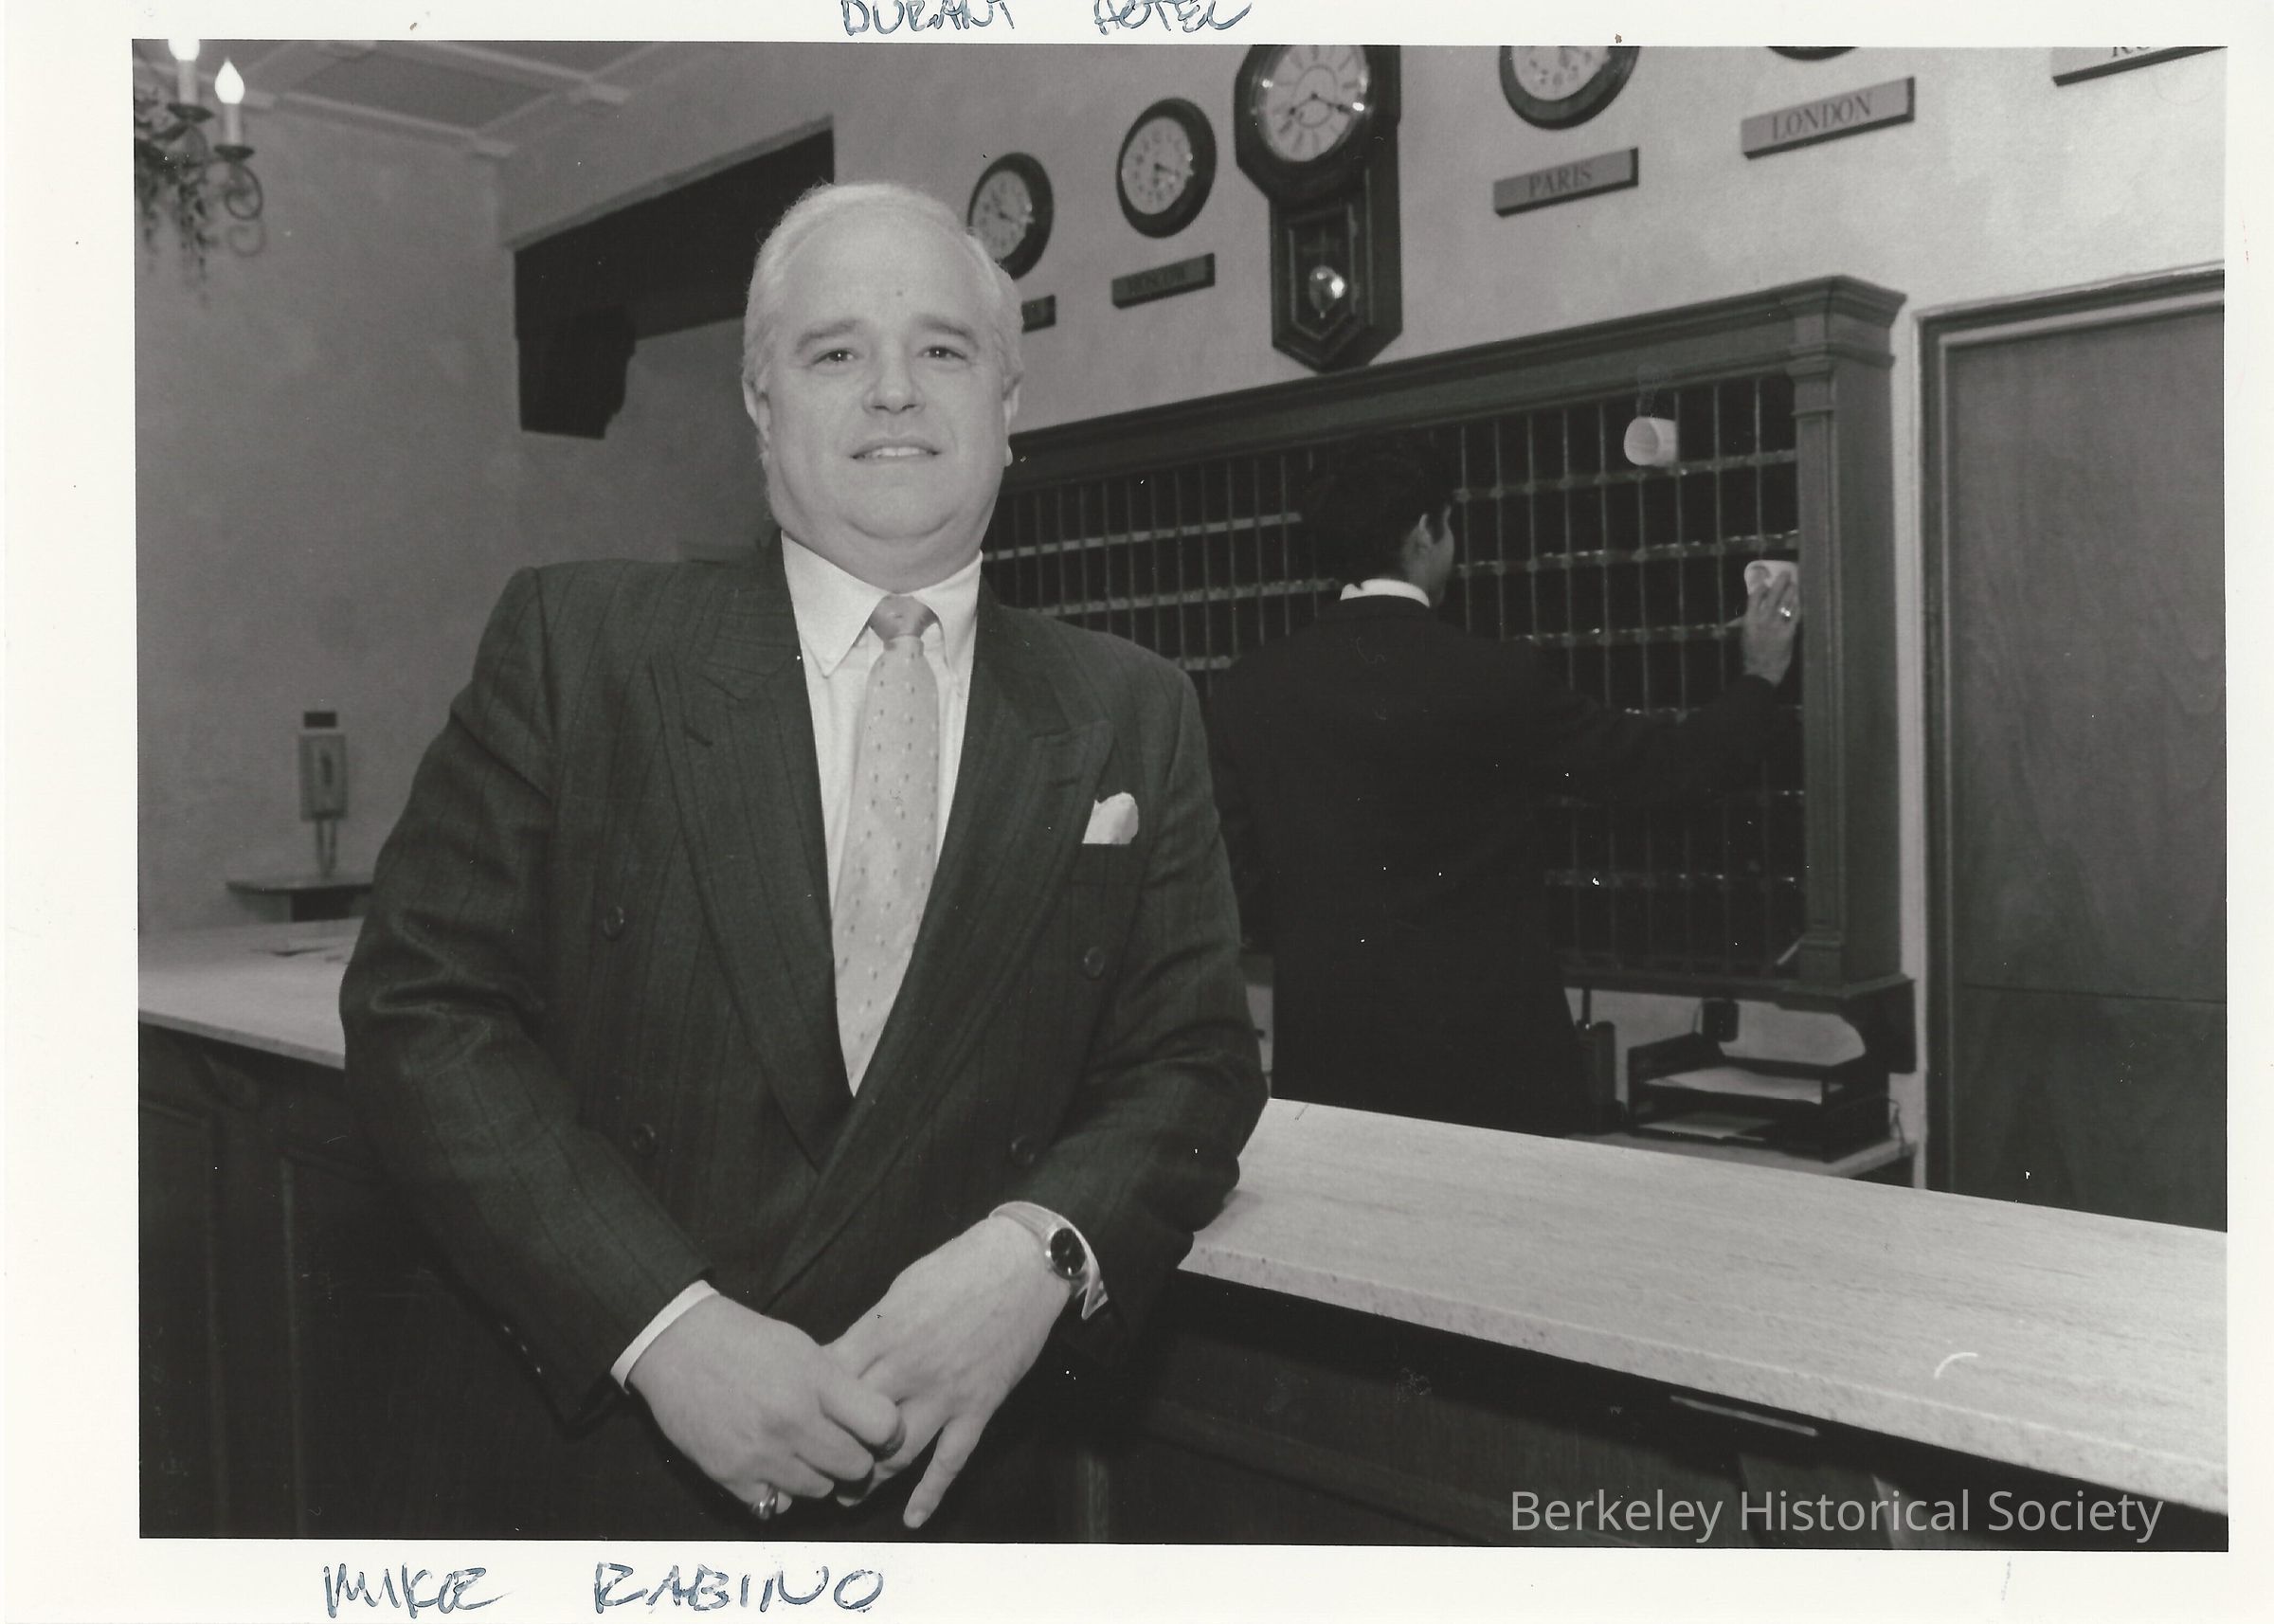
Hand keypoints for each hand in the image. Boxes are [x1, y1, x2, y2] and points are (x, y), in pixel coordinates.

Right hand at [627, 1294, 904, 1514]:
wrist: (678, 1344)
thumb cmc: (746, 1340)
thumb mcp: (804, 1347)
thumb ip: (840, 1386)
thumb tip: (877, 1421)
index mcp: (816, 1381)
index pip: (883, 1427)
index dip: (888, 1431)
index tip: (879, 1430)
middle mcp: (792, 1421)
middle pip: (856, 1467)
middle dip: (856, 1458)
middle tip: (841, 1444)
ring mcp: (760, 1453)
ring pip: (820, 1490)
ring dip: (819, 1475)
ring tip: (804, 1452)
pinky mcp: (730, 1475)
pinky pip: (777, 1505)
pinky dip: (780, 1491)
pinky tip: (773, 1466)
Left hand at [826, 1216, 1071, 1527]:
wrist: (1024, 1265)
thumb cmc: (959, 1266)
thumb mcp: (902, 1287)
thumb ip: (872, 1329)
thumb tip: (842, 1358)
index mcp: (883, 1332)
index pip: (831, 1381)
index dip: (809, 1404)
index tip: (797, 1418)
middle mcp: (908, 1368)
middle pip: (854, 1424)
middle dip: (830, 1448)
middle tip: (812, 1466)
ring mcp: (945, 1393)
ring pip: (896, 1452)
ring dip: (868, 1479)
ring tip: (847, 1496)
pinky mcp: (978, 1408)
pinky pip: (951, 1460)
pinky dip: (931, 1493)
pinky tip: (913, 1518)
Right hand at [1736, 569, 1799, 683]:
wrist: (1761, 671)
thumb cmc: (1750, 655)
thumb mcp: (1743, 637)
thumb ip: (1742, 625)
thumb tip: (1731, 621)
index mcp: (1750, 620)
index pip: (1755, 597)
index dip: (1761, 586)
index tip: (1766, 580)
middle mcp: (1763, 620)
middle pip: (1773, 596)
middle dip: (1780, 583)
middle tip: (1787, 573)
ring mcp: (1777, 626)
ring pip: (1785, 604)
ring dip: (1791, 592)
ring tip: (1795, 584)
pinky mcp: (1789, 633)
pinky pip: (1794, 616)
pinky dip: (1797, 607)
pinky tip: (1800, 600)